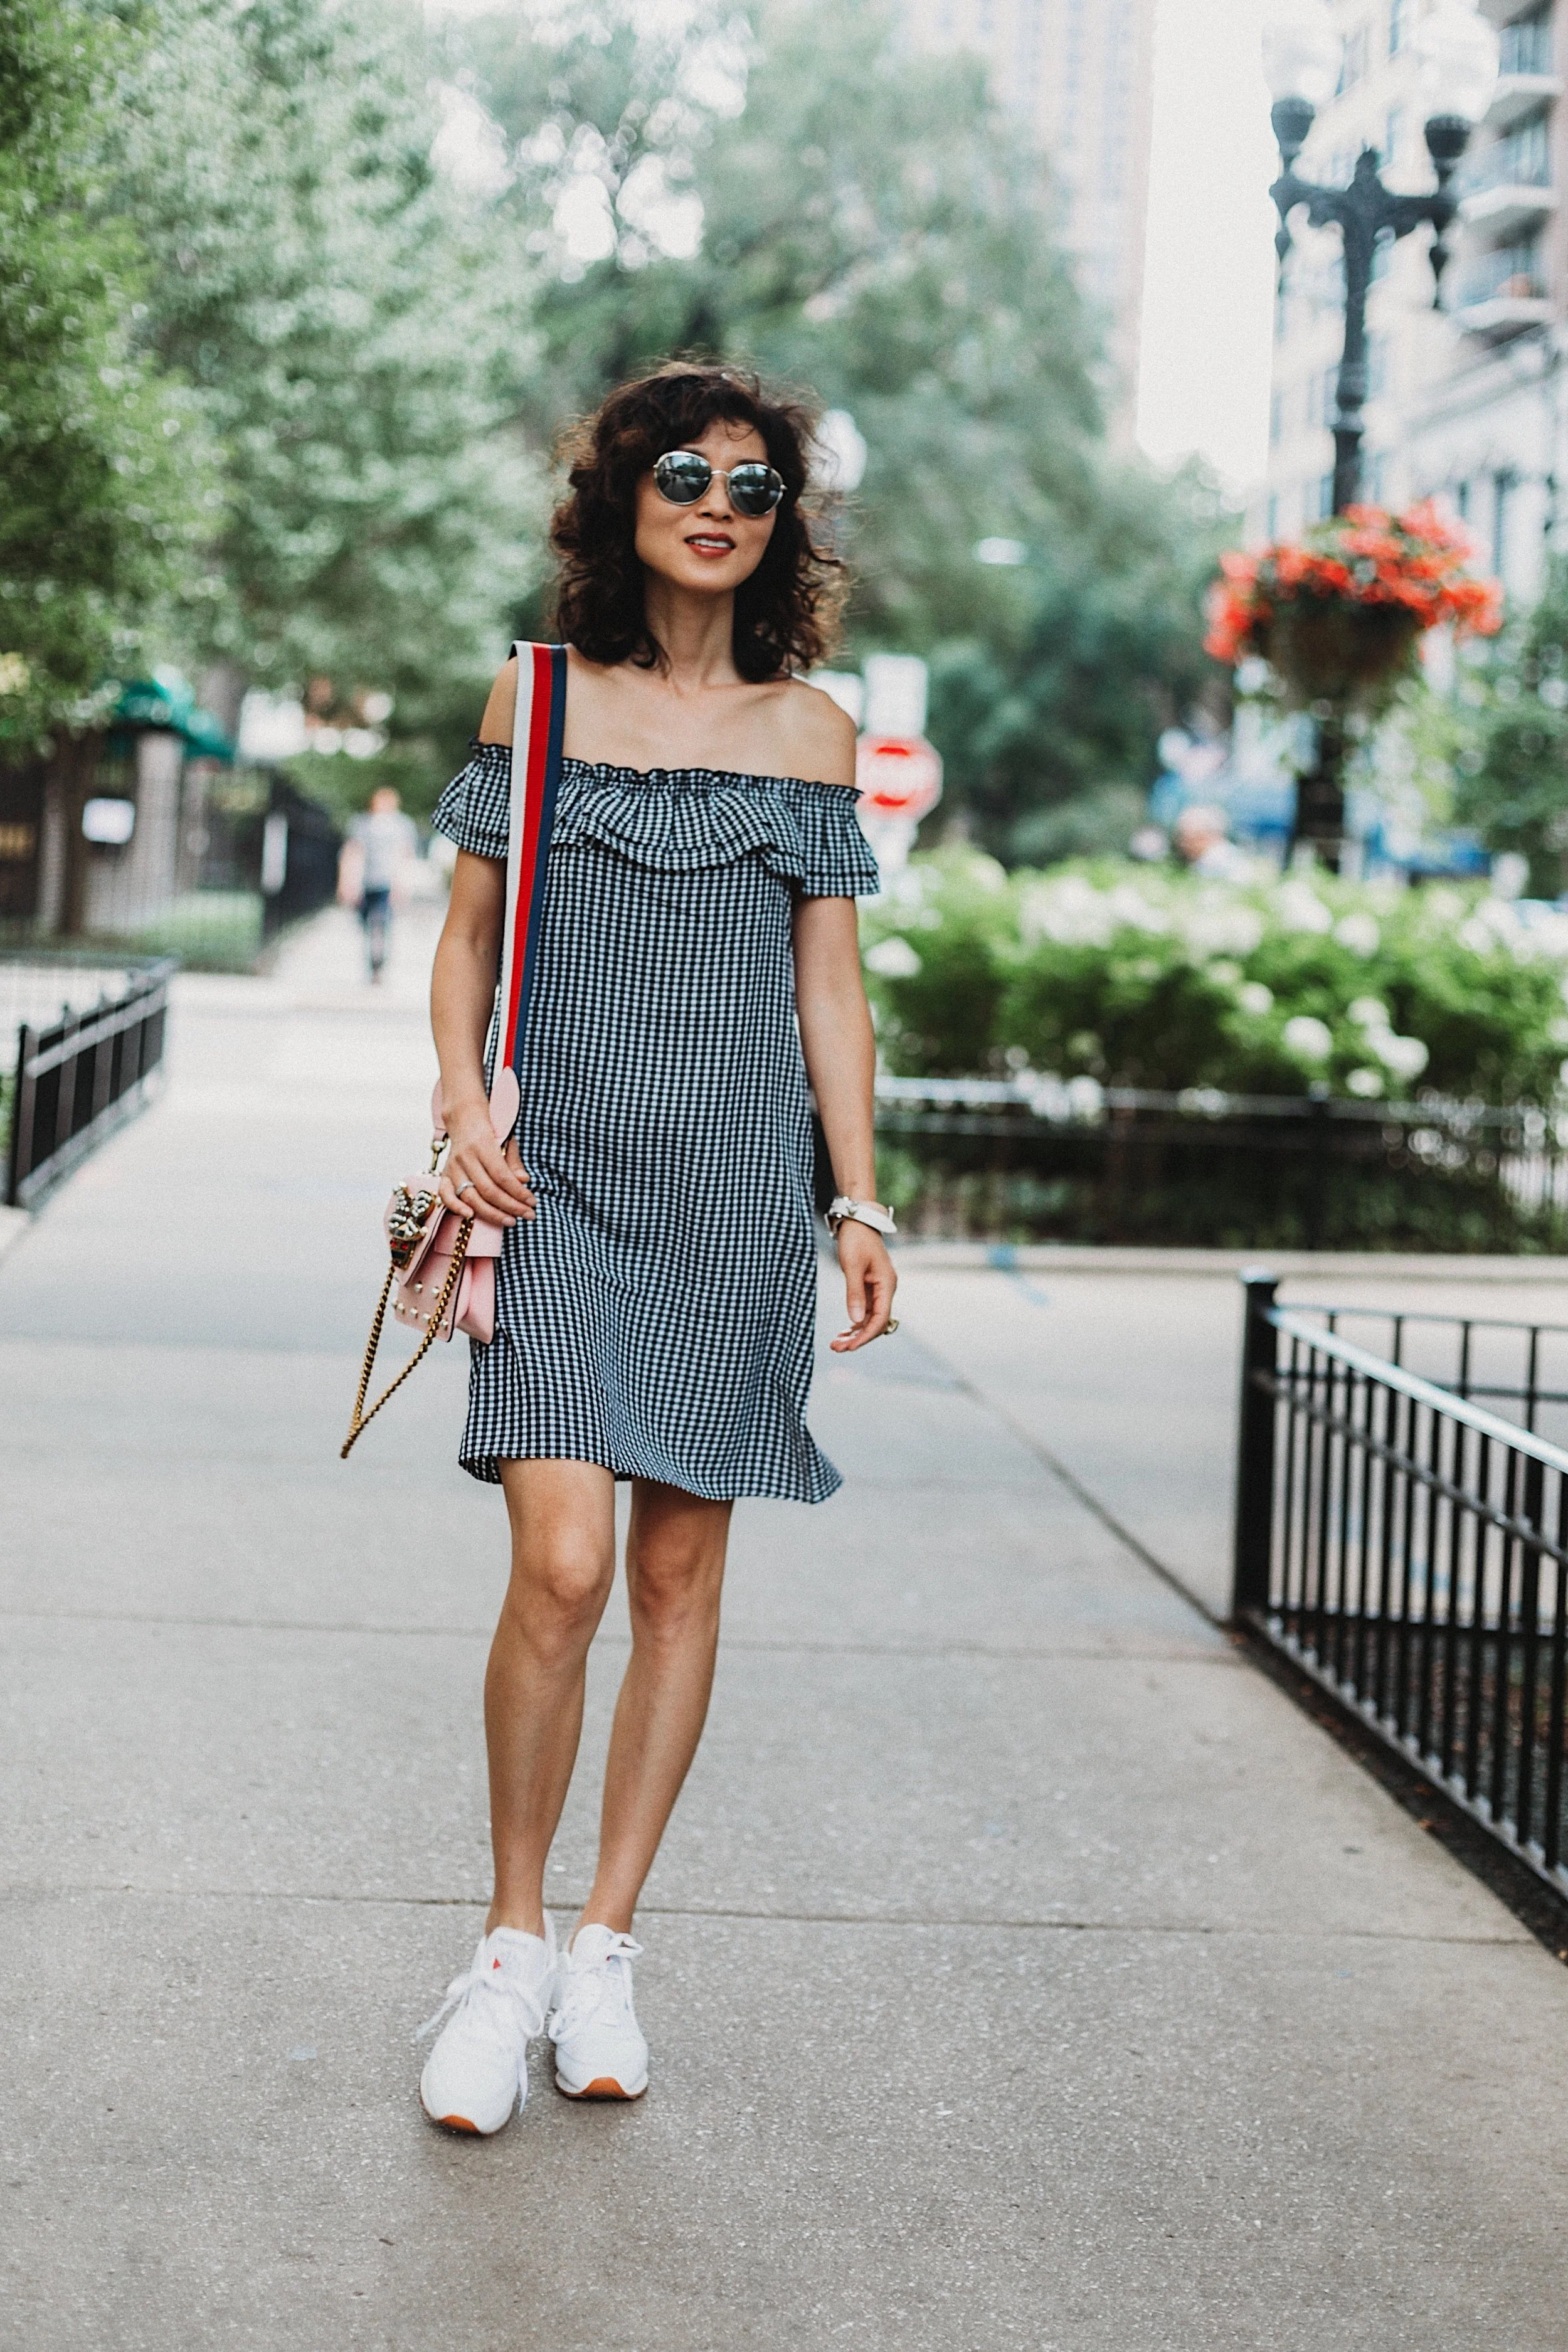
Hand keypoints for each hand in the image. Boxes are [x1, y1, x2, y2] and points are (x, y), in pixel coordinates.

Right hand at [436, 1110, 535, 1225]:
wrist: (464, 1122)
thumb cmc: (490, 1133)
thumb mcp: (507, 1141)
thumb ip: (514, 1162)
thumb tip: (524, 1180)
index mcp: (482, 1145)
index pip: (502, 1176)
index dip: (518, 1192)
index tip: (532, 1203)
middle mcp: (465, 1157)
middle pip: (488, 1190)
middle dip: (511, 1206)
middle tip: (528, 1215)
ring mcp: (453, 1168)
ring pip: (470, 1197)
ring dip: (491, 1213)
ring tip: (510, 1221)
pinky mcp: (444, 1175)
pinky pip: (445, 1195)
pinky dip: (455, 1207)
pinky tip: (470, 1216)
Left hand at [830, 1220, 896, 1351]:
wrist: (857, 1220)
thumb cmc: (855, 1239)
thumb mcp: (852, 1266)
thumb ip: (854, 1294)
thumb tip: (855, 1320)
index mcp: (886, 1284)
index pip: (881, 1319)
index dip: (866, 1335)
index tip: (849, 1346)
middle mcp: (885, 1289)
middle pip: (876, 1323)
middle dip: (858, 1338)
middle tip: (836, 1348)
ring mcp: (878, 1289)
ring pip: (869, 1319)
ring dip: (854, 1333)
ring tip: (836, 1344)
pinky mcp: (869, 1287)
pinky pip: (865, 1311)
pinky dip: (854, 1322)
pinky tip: (843, 1332)